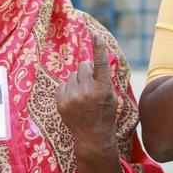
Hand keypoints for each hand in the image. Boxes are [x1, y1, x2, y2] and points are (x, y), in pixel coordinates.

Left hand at [57, 34, 118, 160]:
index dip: (99, 48)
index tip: (95, 35)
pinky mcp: (61, 102)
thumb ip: (101, 79)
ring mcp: (72, 97)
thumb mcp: (110, 95)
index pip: (100, 64)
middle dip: (87, 72)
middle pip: (83, 65)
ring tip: (83, 97)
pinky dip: (69, 89)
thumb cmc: (105, 113)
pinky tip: (75, 101)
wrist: (93, 136)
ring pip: (72, 75)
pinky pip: (63, 84)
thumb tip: (86, 64)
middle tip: (92, 86)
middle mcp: (87, 91)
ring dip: (77, 81)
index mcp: (103, 89)